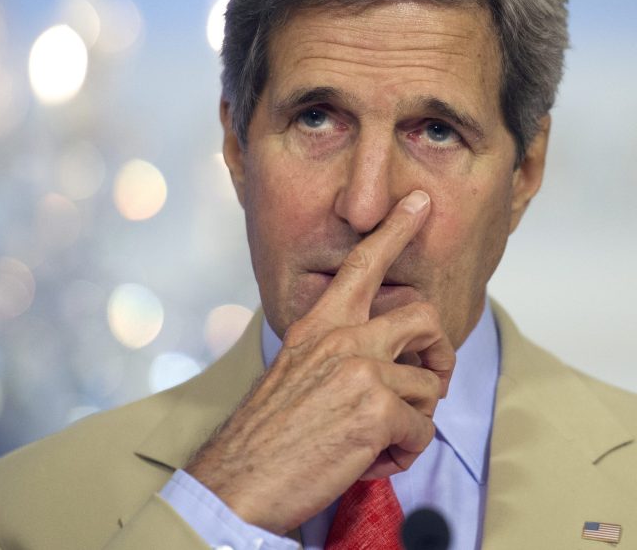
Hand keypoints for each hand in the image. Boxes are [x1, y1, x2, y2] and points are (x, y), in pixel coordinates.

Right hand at [185, 190, 454, 534]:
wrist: (241, 477)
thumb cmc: (268, 432)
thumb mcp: (297, 374)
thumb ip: (338, 357)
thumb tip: (386, 369)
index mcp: (318, 326)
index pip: (362, 265)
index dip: (395, 231)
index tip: (419, 204)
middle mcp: (341, 338)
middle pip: (424, 317)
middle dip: (440, 352)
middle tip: (430, 379)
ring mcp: (360, 370)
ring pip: (431, 386)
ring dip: (416, 421)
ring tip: (383, 440)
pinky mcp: (376, 409)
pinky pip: (424, 429)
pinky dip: (406, 453)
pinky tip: (374, 461)